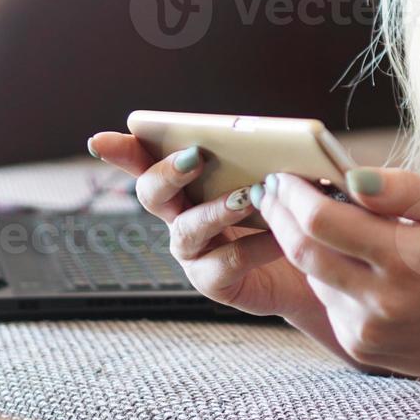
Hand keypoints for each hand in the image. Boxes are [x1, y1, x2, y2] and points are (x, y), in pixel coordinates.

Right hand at [87, 132, 380, 372]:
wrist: (319, 264)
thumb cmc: (293, 210)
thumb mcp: (280, 176)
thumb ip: (266, 156)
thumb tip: (279, 136)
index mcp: (188, 183)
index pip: (146, 161)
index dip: (121, 151)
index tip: (99, 141)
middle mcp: (181, 216)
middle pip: (153, 194)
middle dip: (167, 174)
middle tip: (194, 158)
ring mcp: (194, 253)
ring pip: (188, 230)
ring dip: (217, 210)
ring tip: (249, 196)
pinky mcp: (216, 283)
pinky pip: (228, 263)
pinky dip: (255, 246)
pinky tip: (280, 236)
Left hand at [259, 167, 419, 382]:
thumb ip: (403, 188)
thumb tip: (350, 177)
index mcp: (404, 258)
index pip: (322, 221)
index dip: (294, 195)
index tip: (283, 175)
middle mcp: (380, 300)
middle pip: (302, 251)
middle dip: (279, 216)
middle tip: (273, 190)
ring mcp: (366, 330)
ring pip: (312, 276)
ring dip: (307, 246)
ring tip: (318, 221)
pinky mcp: (358, 347)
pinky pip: (327, 302)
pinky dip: (329, 277)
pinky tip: (352, 265)